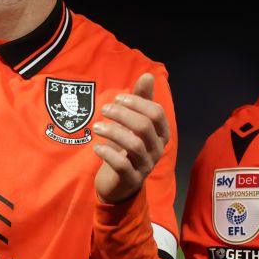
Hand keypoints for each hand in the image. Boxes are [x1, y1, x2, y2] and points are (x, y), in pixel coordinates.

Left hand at [92, 73, 168, 203]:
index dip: (137, 103)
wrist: (119, 182)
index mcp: (162, 133)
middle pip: (145, 126)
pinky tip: (97, 147)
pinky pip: (122, 165)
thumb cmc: (128, 147)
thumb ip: (142, 100)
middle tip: (104, 109)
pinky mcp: (132, 179)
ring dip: (113, 131)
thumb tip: (148, 75)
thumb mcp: (134, 122)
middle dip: (123, 114)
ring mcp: (146, 165)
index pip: (156, 113)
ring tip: (96, 126)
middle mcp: (158, 149)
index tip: (118, 99)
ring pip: (134, 144)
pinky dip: (108, 153)